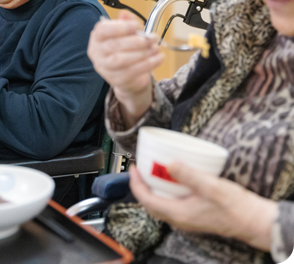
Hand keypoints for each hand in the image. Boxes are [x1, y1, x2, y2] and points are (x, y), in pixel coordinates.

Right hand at [88, 11, 163, 126]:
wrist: (127, 74)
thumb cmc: (125, 49)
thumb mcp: (127, 33)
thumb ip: (127, 22)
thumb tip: (125, 14)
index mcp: (97, 37)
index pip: (103, 30)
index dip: (120, 27)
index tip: (136, 25)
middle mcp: (97, 53)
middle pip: (114, 45)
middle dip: (136, 41)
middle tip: (151, 38)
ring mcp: (105, 68)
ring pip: (122, 60)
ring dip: (142, 53)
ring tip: (155, 48)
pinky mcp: (116, 80)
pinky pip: (132, 72)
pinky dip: (148, 64)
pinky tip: (158, 58)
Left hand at [129, 163, 276, 250]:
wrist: (253, 222)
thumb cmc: (234, 207)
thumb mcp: (211, 186)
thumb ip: (189, 175)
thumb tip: (169, 164)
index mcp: (179, 213)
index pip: (147, 199)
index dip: (136, 184)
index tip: (133, 168)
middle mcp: (179, 218)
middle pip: (150, 203)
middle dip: (141, 186)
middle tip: (139, 169)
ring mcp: (186, 218)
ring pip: (160, 204)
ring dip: (152, 189)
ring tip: (152, 172)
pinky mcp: (193, 215)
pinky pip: (171, 204)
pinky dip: (165, 192)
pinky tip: (173, 180)